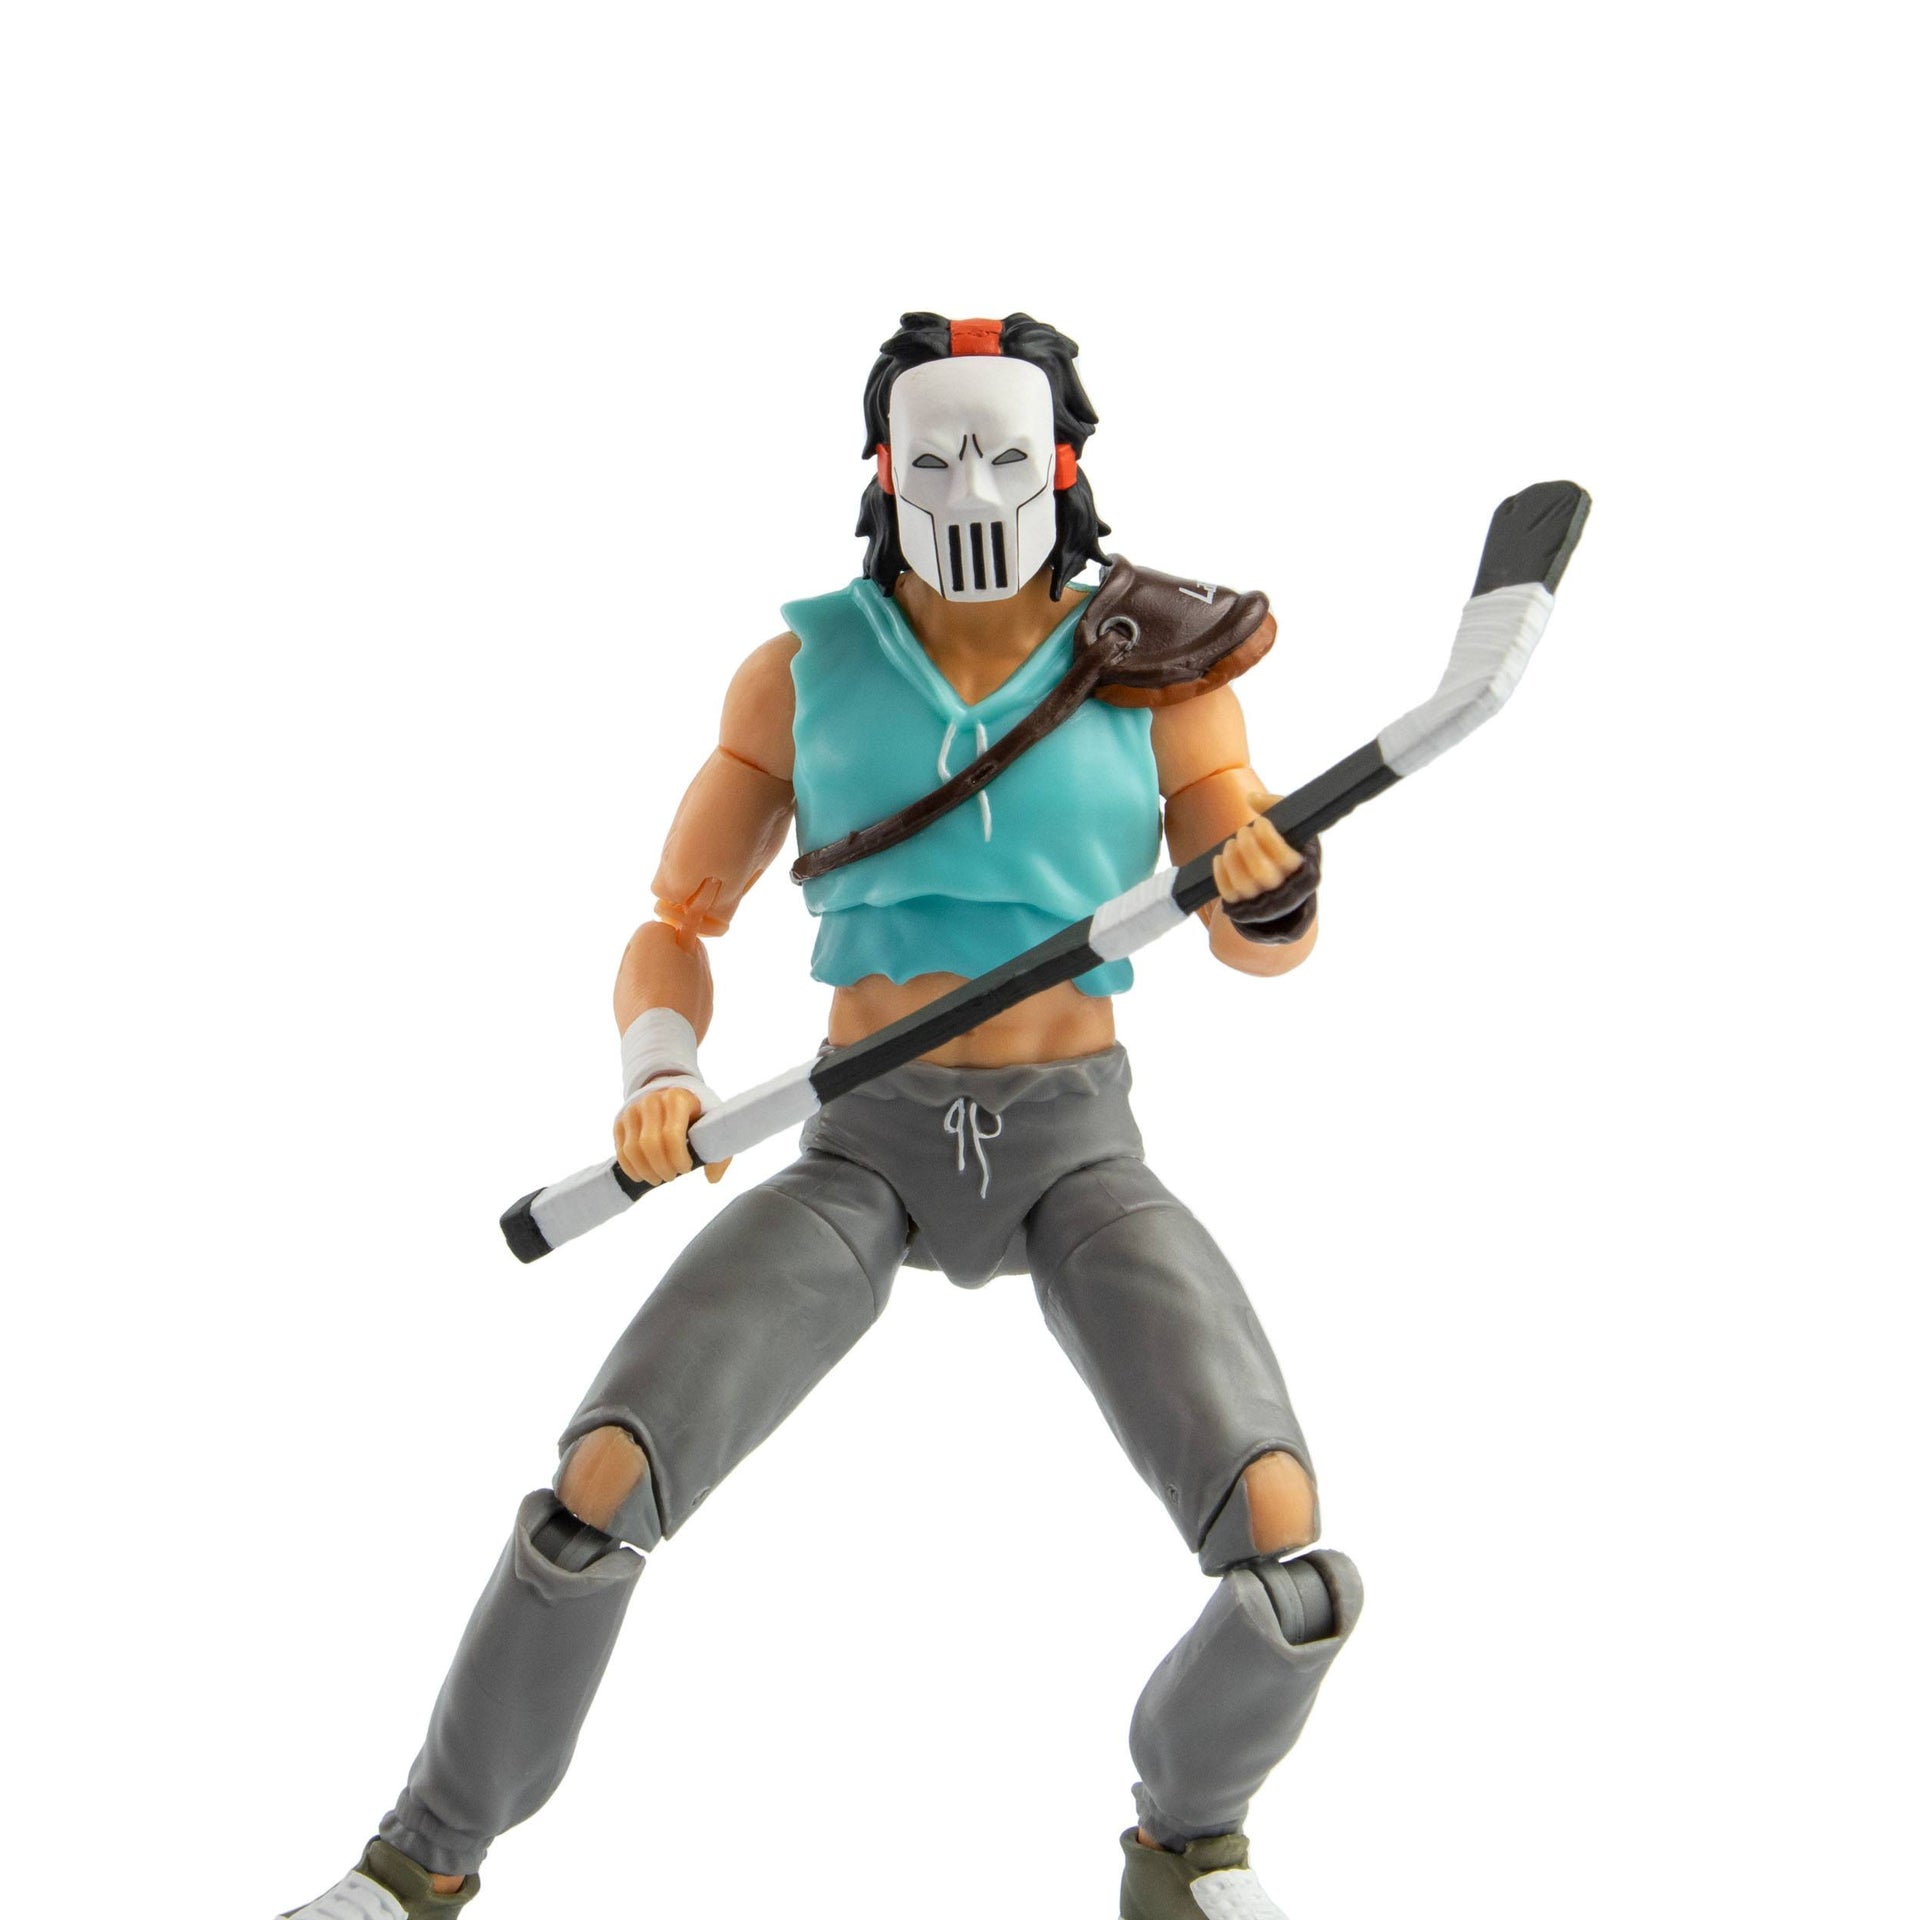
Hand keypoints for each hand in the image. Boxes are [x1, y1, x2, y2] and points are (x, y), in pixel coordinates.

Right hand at [612, 1086, 731, 1188]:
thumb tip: (712, 1178)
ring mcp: (633, 1110)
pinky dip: (631, 1168)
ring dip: (646, 1171)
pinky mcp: (621, 1120)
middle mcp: (652, 1101)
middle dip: (662, 1168)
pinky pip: (621, 1150)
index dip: (678, 1158)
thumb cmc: (694, 1114)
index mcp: (677, 1100)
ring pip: (632, 1149)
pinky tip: (642, 1175)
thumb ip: (717, 1151)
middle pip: (650, 1144)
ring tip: (658, 1178)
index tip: (686, 1168)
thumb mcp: (710, 1126)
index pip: (672, 1135)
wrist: (670, 1093)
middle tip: (671, 1176)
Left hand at [1213, 800, 1319, 944]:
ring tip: (1231, 843)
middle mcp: (1287, 893)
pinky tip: (1220, 857)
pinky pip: (1228, 894)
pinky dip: (1220, 873)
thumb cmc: (1291, 851)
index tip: (1259, 823)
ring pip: (1243, 885)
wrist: (1286, 892)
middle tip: (1242, 831)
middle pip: (1262, 872)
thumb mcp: (1296, 830)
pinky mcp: (1245, 910)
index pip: (1286, 858)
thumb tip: (1251, 798)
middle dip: (1247, 847)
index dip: (1268, 838)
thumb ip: (1278, 806)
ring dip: (1232, 858)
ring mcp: (1265, 905)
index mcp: (1305, 873)